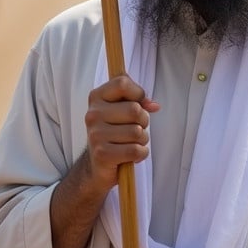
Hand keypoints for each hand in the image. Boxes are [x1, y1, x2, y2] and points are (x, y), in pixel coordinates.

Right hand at [84, 74, 159, 190]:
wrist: (98, 164)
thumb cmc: (115, 132)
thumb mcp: (122, 109)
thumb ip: (138, 100)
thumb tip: (154, 105)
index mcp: (96, 97)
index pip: (122, 83)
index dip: (138, 93)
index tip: (138, 103)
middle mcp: (93, 114)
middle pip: (134, 110)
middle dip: (143, 121)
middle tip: (136, 128)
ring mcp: (95, 134)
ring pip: (137, 132)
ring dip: (142, 139)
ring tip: (132, 142)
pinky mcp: (102, 154)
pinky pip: (135, 150)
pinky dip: (141, 154)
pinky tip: (133, 155)